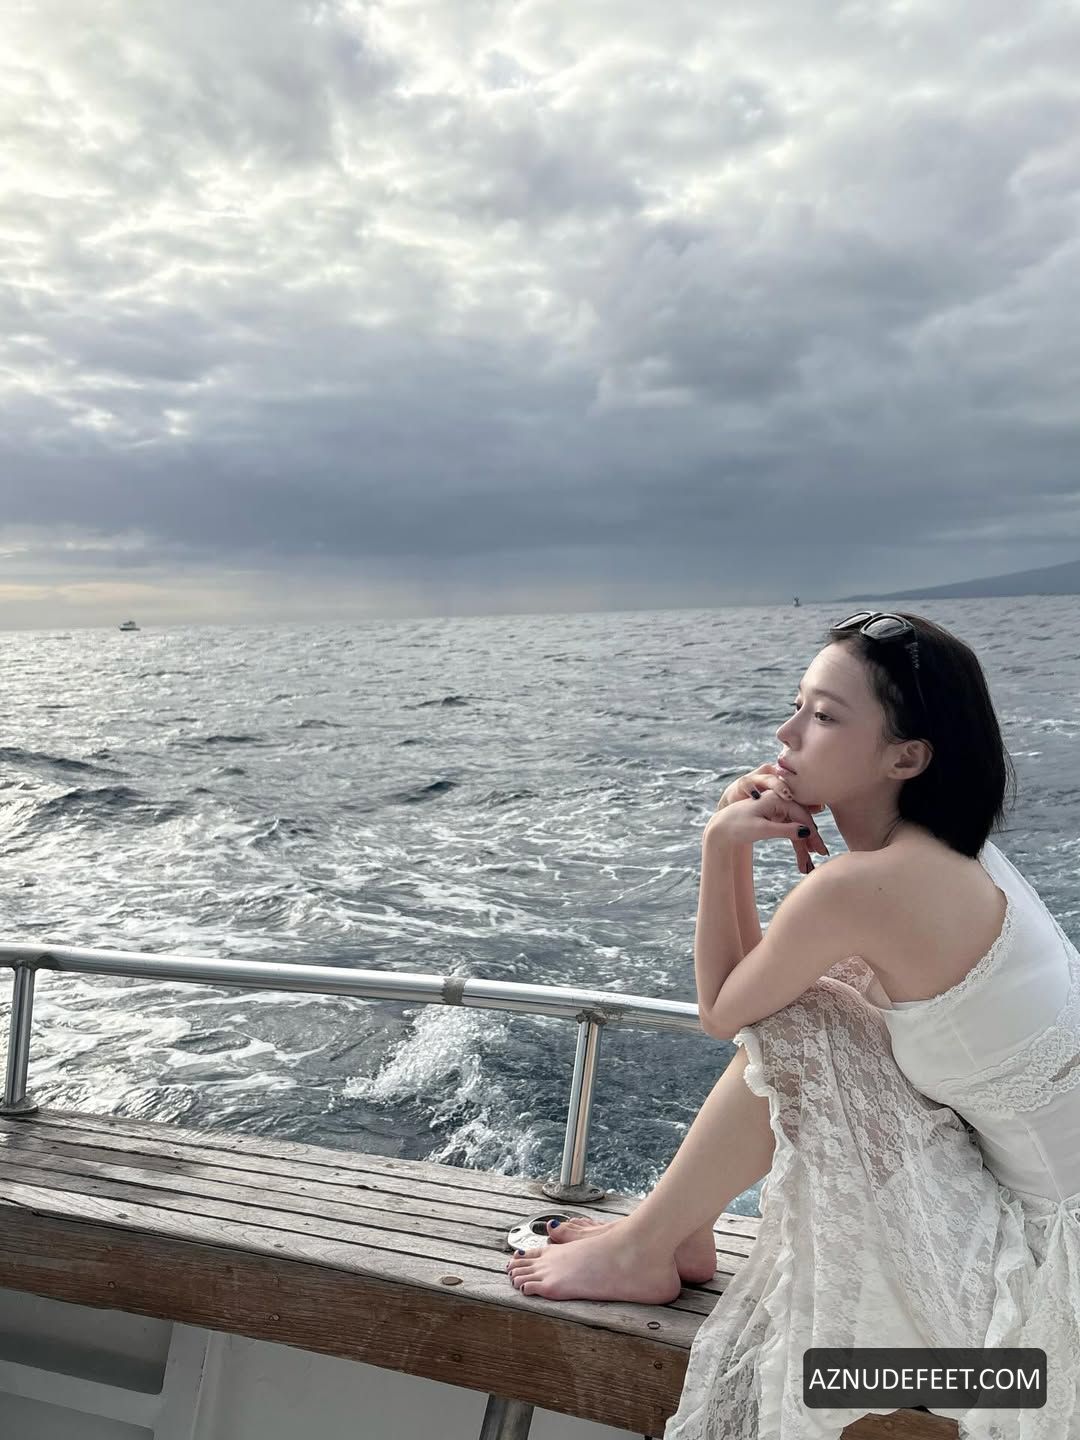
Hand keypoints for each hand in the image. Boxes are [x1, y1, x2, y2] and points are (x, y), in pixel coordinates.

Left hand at [707, 763, 828, 873]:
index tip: (820, 850)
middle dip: (811, 840)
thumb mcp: (761, 829)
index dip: (812, 833)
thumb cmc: (737, 826)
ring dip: (804, 846)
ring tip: (807, 865)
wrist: (720, 829)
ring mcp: (777, 809)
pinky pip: (789, 830)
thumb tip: (807, 832)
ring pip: (797, 828)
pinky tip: (802, 857)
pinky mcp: (774, 818)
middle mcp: (779, 801)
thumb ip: (784, 830)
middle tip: (821, 856)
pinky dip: (795, 843)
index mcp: (776, 798)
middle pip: (802, 821)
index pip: (802, 815)